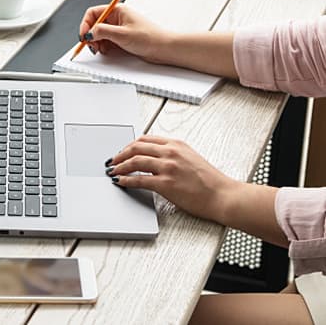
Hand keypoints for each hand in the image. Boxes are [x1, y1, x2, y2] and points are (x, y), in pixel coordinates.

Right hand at [79, 4, 172, 63]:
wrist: (163, 48)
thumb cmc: (149, 37)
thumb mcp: (122, 34)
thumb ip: (102, 32)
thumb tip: (89, 32)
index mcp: (117, 11)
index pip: (93, 13)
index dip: (85, 24)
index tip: (84, 36)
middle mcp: (117, 18)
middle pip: (94, 24)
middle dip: (91, 35)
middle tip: (92, 45)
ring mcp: (118, 28)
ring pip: (99, 34)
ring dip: (97, 42)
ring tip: (101, 49)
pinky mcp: (121, 38)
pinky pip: (106, 41)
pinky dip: (104, 47)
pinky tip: (108, 51)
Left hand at [104, 135, 237, 222]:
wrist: (222, 195)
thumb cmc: (209, 181)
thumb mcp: (190, 158)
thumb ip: (172, 155)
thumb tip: (152, 159)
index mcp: (177, 144)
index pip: (145, 139)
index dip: (129, 145)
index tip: (122, 152)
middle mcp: (171, 152)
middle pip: (136, 147)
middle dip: (120, 154)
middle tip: (113, 161)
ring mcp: (168, 167)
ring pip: (135, 161)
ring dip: (120, 166)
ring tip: (113, 171)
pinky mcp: (166, 183)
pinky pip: (139, 179)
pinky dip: (126, 180)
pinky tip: (121, 182)